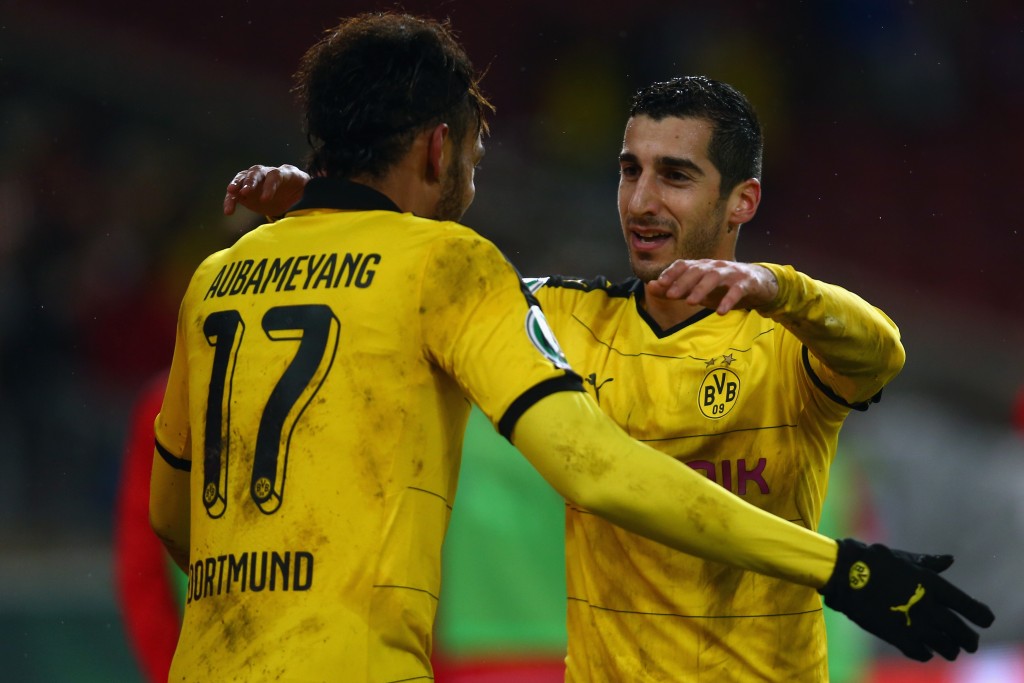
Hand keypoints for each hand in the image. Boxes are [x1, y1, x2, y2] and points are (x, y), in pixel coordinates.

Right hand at [223, 164, 309, 216]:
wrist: (294, 197)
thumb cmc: (302, 196)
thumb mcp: (307, 197)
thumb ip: (304, 200)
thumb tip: (305, 211)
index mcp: (287, 173)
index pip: (276, 175)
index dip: (270, 186)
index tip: (265, 200)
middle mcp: (269, 173)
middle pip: (257, 172)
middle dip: (250, 181)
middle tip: (244, 192)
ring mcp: (256, 179)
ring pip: (244, 177)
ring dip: (237, 185)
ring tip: (231, 193)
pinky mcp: (247, 189)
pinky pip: (236, 192)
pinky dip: (231, 200)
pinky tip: (228, 211)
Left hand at [646, 259, 777, 314]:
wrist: (757, 284)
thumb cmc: (722, 287)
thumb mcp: (697, 289)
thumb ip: (675, 289)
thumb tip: (651, 286)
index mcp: (701, 267)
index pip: (683, 265)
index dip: (671, 273)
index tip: (659, 284)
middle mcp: (714, 266)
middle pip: (696, 270)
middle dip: (682, 282)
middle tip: (670, 295)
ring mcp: (731, 273)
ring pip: (714, 277)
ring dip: (701, 289)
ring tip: (690, 302)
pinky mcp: (746, 282)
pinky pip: (737, 290)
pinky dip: (728, 300)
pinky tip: (720, 311)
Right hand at [820, 538, 994, 661]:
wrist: (844, 573)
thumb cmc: (874, 561)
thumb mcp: (905, 558)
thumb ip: (930, 562)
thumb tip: (950, 559)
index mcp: (934, 585)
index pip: (973, 609)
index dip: (983, 617)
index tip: (984, 621)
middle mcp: (929, 607)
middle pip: (963, 634)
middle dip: (969, 641)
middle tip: (968, 644)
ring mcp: (914, 624)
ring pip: (946, 648)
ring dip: (949, 649)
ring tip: (947, 649)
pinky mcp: (897, 637)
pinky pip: (922, 654)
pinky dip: (925, 653)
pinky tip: (923, 649)